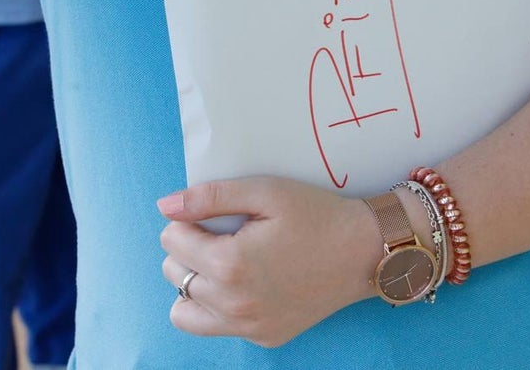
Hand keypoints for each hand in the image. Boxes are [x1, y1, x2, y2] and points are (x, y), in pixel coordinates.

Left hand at [157, 177, 381, 347]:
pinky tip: (244, 284)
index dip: (187, 220)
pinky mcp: (263, 337)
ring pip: (183, 310)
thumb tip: (165, 206)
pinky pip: (215, 327)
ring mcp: (248, 326)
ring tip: (224, 263)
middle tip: (223, 234)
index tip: (214, 215)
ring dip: (195, 283)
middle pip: (173, 273)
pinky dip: (217, 307)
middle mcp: (233, 304)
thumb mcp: (266, 191)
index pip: (171, 240)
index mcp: (229, 264)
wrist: (364, 252)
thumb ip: (210, 197)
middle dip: (188, 250)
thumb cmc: (317, 215)